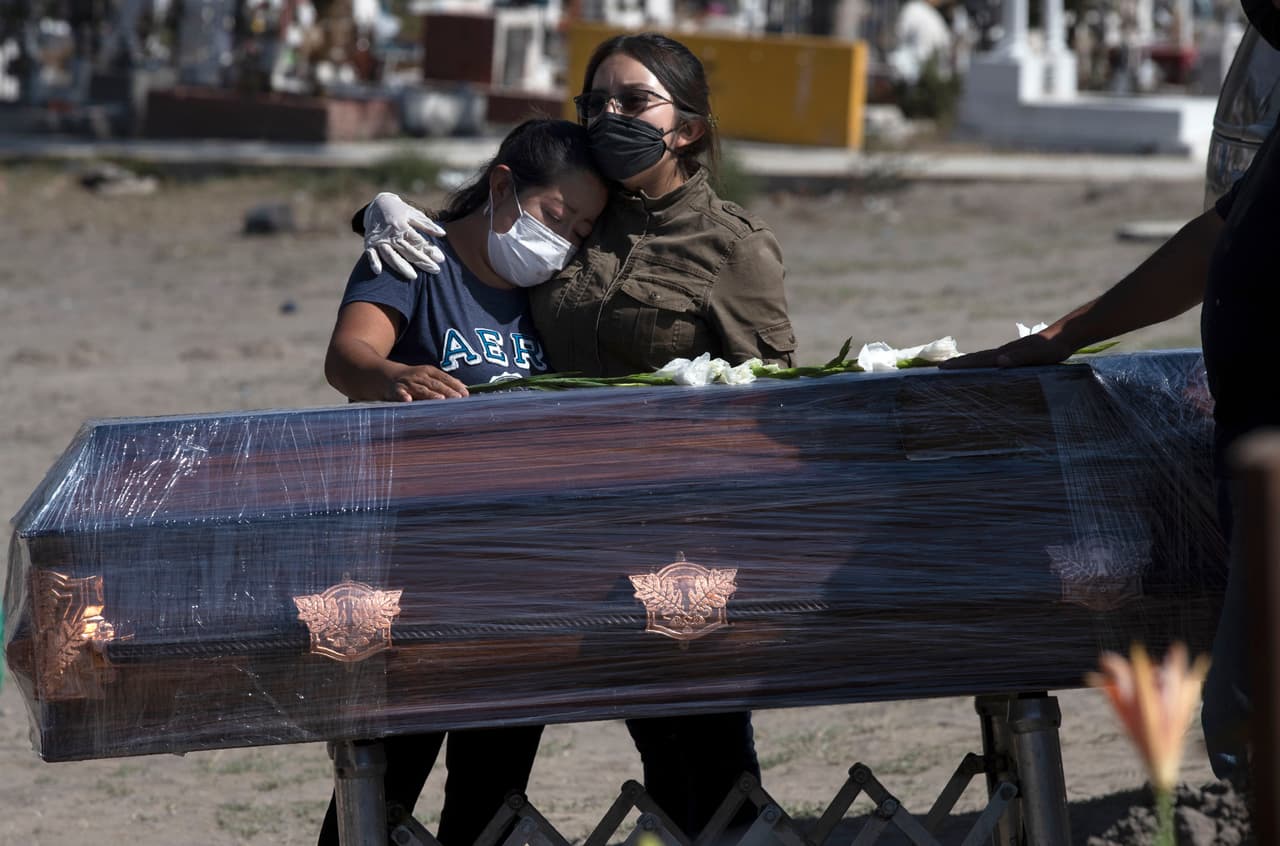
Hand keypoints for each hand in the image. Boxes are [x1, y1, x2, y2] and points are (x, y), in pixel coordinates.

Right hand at [364, 192, 446, 279]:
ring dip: (400, 266)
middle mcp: (391, 233)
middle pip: (407, 250)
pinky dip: (373, 262)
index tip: (440, 259)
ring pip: (390, 255)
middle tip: (435, 270)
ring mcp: (380, 239)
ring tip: (414, 276)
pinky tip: (378, 271)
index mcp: (402, 225)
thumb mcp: (414, 214)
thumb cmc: (400, 211)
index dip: (429, 250)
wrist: (377, 204)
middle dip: (421, 261)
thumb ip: (427, 225)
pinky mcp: (369, 243)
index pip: (418, 241)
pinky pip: (371, 254)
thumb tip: (443, 234)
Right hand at [386, 364, 469, 400]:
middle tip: (458, 398)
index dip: (455, 385)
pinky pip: (400, 394)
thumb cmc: (413, 378)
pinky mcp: (396, 390)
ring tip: (440, 400)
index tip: (466, 394)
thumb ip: (444, 382)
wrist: (385, 375)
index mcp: (429, 372)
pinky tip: (408, 401)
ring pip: (421, 389)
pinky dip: (403, 397)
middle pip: (435, 384)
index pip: (445, 378)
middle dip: (447, 391)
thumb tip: (465, 388)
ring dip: (430, 394)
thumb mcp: (428, 376)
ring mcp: (408, 383)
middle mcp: (420, 376)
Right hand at [939, 332, 1075, 369]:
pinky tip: (984, 368)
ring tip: (955, 367)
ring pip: (983, 358)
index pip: (977, 359)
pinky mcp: (1016, 355)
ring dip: (968, 362)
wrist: (1065, 335)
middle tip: (940, 367)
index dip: (960, 364)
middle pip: (976, 357)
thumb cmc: (1053, 349)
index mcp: (1005, 352)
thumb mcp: (1038, 355)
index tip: (942, 367)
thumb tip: (998, 360)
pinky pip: (993, 360)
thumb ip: (1019, 357)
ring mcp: (1009, 352)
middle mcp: (1004, 351)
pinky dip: (982, 364)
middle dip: (958, 363)